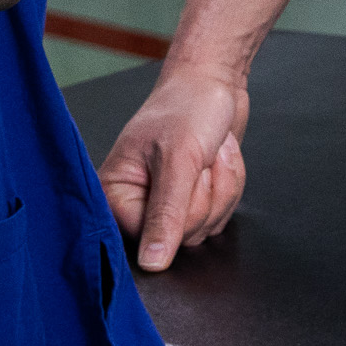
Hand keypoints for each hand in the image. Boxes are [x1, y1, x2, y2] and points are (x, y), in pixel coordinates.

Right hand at [99, 59, 251, 271]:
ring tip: (207, 153)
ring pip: (205, 228)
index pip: (145, 239)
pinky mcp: (194, 201)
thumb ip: (166, 214)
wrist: (215, 81)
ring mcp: (168, 205)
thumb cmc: (188, 106)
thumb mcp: (178, 159)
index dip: (177, 213)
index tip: (182, 175)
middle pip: (181, 237)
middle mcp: (137, 204)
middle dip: (205, 194)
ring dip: (221, 187)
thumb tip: (152, 263)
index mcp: (115, 193)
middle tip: (198, 157)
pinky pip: (220, 217)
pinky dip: (230, 185)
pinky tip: (217, 158)